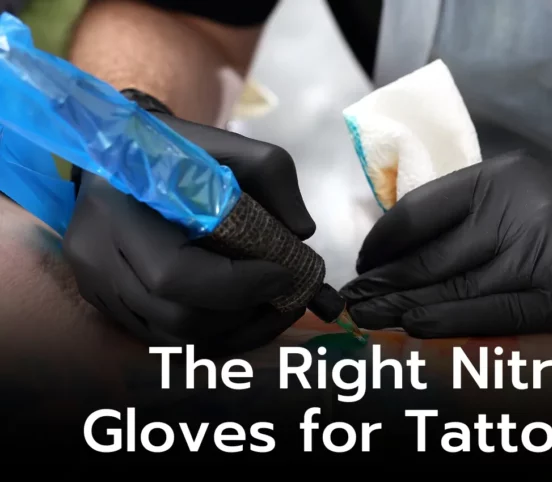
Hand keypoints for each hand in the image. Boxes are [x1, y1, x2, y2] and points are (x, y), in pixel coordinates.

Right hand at [63, 114, 315, 355]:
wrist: (124, 156)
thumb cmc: (180, 153)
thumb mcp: (231, 147)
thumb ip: (273, 176)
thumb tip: (301, 232)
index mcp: (117, 209)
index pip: (174, 274)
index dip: (237, 285)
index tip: (284, 272)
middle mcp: (96, 256)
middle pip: (178, 317)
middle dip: (244, 313)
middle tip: (288, 294)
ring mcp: (97, 288)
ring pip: (175, 339)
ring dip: (235, 331)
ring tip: (274, 306)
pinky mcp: (108, 306)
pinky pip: (166, 340)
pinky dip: (214, 335)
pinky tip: (245, 314)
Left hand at [340, 154, 551, 337]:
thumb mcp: (536, 185)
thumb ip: (482, 210)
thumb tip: (425, 243)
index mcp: (501, 178)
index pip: (419, 210)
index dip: (384, 240)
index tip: (367, 261)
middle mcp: (513, 211)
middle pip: (427, 253)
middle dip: (384, 281)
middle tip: (353, 299)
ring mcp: (537, 253)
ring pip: (451, 286)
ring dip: (403, 306)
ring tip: (369, 319)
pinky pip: (489, 312)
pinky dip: (447, 322)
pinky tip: (414, 329)